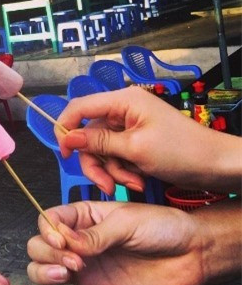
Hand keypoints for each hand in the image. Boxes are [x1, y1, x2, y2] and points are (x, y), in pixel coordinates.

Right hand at [27, 200, 240, 284]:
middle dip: (47, 253)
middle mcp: (78, 242)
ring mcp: (84, 268)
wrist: (190, 254)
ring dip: (46, 272)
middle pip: (39, 246)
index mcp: (83, 217)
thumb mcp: (126, 222)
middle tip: (73, 260)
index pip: (49, 220)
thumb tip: (67, 240)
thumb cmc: (161, 227)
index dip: (47, 230)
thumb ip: (95, 235)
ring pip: (44, 270)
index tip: (60, 239)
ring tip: (68, 274)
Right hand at [56, 87, 241, 193]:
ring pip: (102, 149)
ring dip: (113, 169)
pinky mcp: (135, 140)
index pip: (80, 107)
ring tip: (133, 182)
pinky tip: (138, 179)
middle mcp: (123, 110)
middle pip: (89, 134)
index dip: (66, 128)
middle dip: (96, 161)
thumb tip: (67, 137)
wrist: (218, 167)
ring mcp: (129, 126)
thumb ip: (98, 142)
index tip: (65, 153)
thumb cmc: (184, 152)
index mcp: (123, 101)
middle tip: (104, 183)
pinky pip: (116, 155)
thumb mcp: (135, 149)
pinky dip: (123, 170)